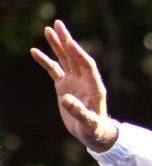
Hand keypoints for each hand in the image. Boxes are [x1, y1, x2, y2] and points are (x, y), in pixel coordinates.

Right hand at [31, 20, 117, 152]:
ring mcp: (74, 81)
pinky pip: (54, 70)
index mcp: (95, 87)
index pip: (88, 65)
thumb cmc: (94, 129)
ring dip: (58, 45)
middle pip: (76, 57)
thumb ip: (79, 112)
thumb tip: (65, 99)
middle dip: (67, 41)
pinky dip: (46, 61)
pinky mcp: (64, 86)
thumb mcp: (89, 123)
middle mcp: (85, 80)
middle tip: (58, 25)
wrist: (93, 133)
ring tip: (48, 30)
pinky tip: (35, 51)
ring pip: (66, 59)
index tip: (70, 42)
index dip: (79, 54)